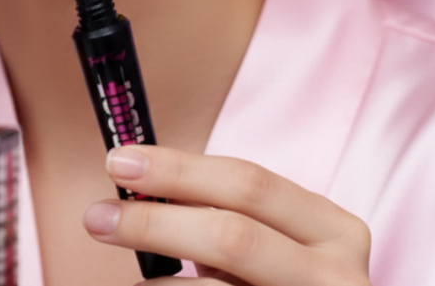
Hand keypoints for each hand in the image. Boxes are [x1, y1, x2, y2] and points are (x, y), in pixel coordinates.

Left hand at [83, 146, 370, 284]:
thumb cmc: (280, 281)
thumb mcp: (271, 241)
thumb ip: (223, 211)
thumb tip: (138, 183)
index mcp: (331, 228)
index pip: (247, 182)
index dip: (178, 168)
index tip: (119, 161)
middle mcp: (337, 276)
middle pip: (232, 236)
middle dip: (155, 223)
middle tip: (96, 216)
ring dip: (158, 284)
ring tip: (128, 277)